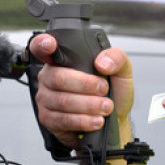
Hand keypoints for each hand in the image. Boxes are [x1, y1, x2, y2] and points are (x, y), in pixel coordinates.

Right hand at [28, 33, 134, 148]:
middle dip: (86, 85)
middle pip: (59, 78)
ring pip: (63, 101)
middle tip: (103, 90)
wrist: (115, 119)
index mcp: (63, 59)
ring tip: (105, 107)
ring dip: (88, 106)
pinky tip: (95, 120)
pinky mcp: (48, 119)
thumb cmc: (113, 92)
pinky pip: (63, 120)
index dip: (42, 44)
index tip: (51, 44)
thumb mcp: (122, 71)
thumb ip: (116, 58)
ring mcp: (46, 98)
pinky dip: (83, 121)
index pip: (42, 47)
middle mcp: (49, 77)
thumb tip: (102, 62)